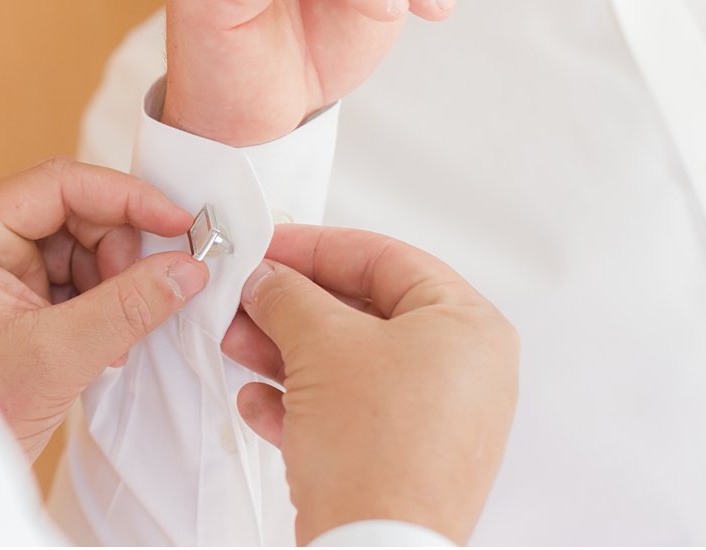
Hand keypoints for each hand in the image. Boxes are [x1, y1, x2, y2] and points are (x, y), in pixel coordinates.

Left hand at [0, 157, 208, 460]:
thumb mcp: (57, 356)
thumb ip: (126, 307)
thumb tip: (188, 268)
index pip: (59, 184)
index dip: (125, 197)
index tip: (179, 222)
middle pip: (75, 211)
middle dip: (118, 252)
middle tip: (146, 294)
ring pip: (82, 246)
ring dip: (113, 284)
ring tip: (113, 338)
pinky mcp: (14, 299)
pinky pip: (75, 278)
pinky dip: (102, 305)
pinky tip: (104, 345)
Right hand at [223, 224, 517, 545]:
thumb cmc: (378, 454)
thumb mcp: (318, 342)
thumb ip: (286, 294)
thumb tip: (268, 278)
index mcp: (467, 327)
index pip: (385, 259)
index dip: (317, 247)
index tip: (269, 245)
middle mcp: (462, 372)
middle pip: (362, 312)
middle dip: (291, 306)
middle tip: (247, 295)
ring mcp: (434, 419)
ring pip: (348, 363)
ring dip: (284, 350)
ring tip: (238, 343)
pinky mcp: (403, 460)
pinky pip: (347, 412)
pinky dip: (300, 402)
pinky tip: (260, 402)